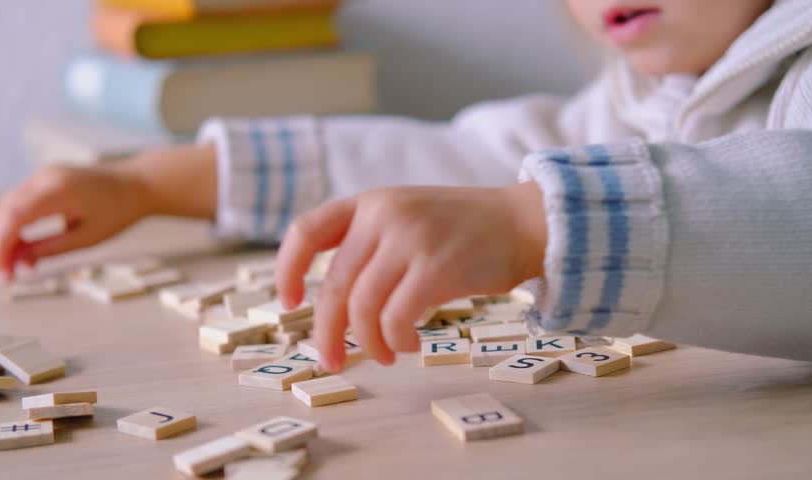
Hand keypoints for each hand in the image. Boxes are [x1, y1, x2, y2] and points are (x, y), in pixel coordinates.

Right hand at [0, 164, 148, 280]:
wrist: (136, 184)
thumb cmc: (119, 210)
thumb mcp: (87, 237)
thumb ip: (51, 249)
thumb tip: (20, 262)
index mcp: (58, 190)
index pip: (14, 217)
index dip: (1, 246)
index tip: (0, 271)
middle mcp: (45, 177)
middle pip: (5, 211)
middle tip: (4, 274)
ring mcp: (43, 175)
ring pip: (8, 206)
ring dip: (4, 236)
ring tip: (12, 266)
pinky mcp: (44, 179)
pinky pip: (20, 202)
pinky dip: (15, 224)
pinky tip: (22, 248)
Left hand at [276, 182, 546, 371]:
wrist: (524, 221)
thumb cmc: (465, 229)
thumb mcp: (408, 215)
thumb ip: (371, 241)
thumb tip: (336, 297)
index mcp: (370, 202)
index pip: (307, 230)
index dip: (287, 269)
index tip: (287, 301)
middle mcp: (384, 214)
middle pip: (334, 285)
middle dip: (327, 331)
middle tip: (332, 360)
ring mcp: (410, 239)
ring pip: (362, 306)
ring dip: (368, 342)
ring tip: (386, 355)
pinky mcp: (436, 267)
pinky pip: (395, 318)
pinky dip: (395, 341)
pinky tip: (409, 345)